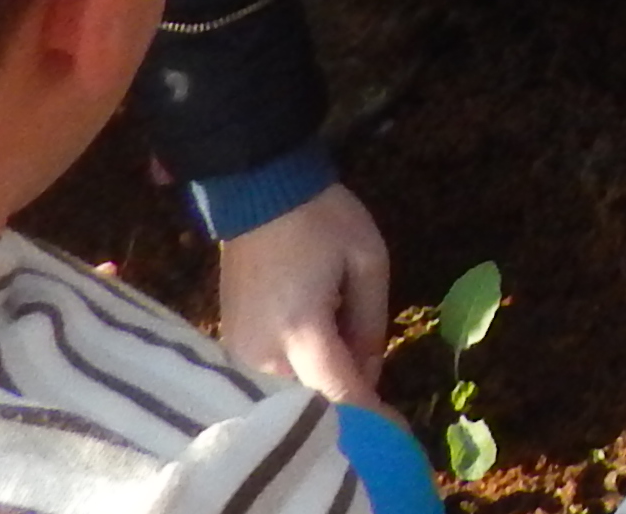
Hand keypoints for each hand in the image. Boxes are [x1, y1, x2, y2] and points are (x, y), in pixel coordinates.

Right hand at [214, 181, 390, 409]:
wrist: (259, 194)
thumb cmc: (322, 220)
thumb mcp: (369, 261)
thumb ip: (372, 324)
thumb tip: (370, 373)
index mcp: (302, 330)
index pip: (340, 396)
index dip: (371, 419)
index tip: (397, 431)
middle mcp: (262, 353)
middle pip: (310, 406)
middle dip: (347, 408)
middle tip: (375, 391)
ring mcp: (238, 355)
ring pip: (287, 400)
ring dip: (321, 395)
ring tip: (345, 356)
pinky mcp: (228, 350)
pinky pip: (266, 384)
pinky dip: (296, 383)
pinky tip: (318, 358)